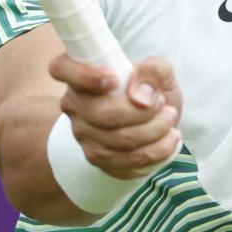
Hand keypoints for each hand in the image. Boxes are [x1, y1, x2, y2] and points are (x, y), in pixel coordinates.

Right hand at [48, 54, 182, 179]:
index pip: (61, 68)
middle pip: (103, 114)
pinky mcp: (97, 159)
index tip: (114, 79)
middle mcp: (75, 105)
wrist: (156, 118)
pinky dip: (156, 153)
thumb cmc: (150, 89)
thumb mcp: (159, 71)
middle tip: (163, 104)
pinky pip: (125, 163)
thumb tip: (140, 96)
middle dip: (145, 112)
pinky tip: (167, 140)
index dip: (84, 74)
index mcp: (81, 74)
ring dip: (155, 132)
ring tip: (170, 120)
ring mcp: (82, 135)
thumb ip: (153, 71)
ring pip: (119, 141)